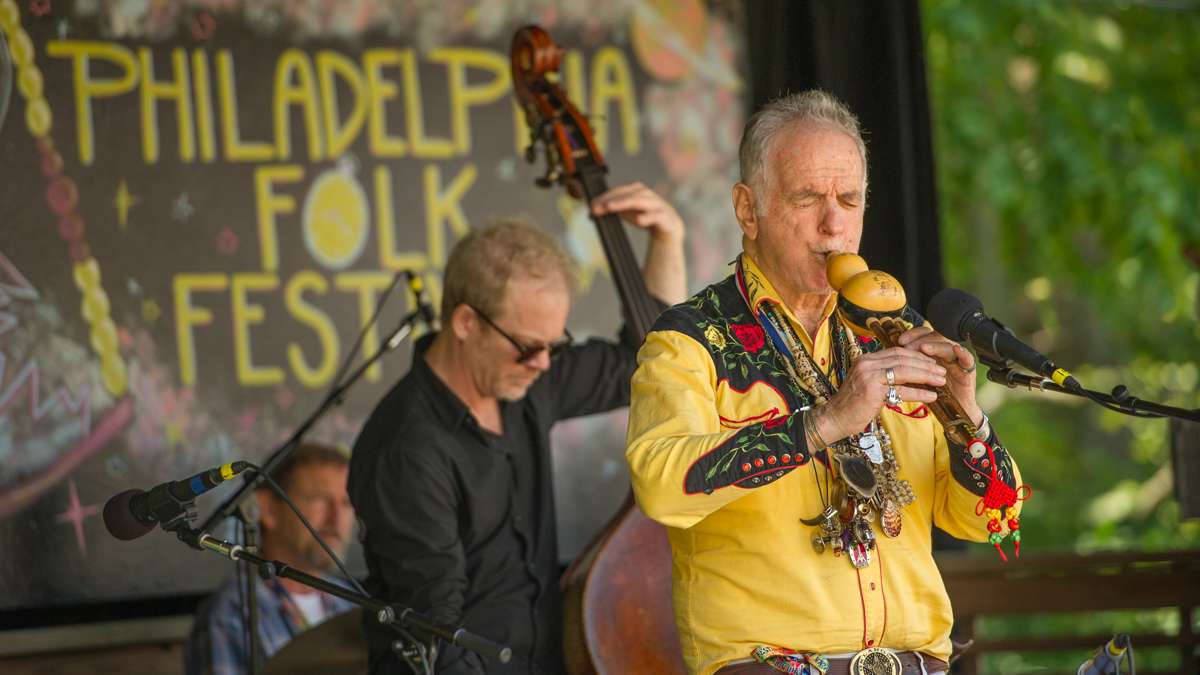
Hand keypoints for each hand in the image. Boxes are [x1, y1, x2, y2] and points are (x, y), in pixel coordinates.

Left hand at [591, 182, 684, 243]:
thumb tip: (592, 209)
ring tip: (610, 207)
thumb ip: (613, 208)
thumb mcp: (628, 212)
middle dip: (612, 200)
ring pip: (641, 201)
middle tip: (597, 207)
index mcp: (637, 191)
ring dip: (624, 203)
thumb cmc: (646, 216)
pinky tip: (639, 220)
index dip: (605, 196)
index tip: (591, 205)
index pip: (619, 191)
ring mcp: (657, 205)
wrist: (669, 227)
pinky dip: (647, 217)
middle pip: (628, 194)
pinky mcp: (665, 217)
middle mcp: (647, 195)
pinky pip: (657, 216)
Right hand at [812, 345, 945, 442]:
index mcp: (866, 359)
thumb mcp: (868, 384)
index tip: (932, 363)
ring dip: (926, 375)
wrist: (834, 419)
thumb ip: (884, 376)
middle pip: (903, 358)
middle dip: (926, 364)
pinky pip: (901, 389)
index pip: (897, 351)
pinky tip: (931, 396)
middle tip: (941, 370)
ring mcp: (868, 375)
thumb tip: (908, 375)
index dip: (917, 356)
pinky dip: (919, 392)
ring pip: (904, 370)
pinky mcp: (872, 390)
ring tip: (941, 381)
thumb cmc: (852, 405)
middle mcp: (866, 363)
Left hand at [896, 325, 982, 425]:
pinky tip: (956, 350)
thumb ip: (906, 369)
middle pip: (936, 337)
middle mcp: (945, 354)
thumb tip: (887, 359)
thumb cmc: (933, 395)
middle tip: (909, 344)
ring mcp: (957, 361)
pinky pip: (968, 359)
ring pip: (949, 346)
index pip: (924, 335)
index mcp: (932, 353)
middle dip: (921, 339)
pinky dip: (963, 353)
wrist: (954, 413)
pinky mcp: (968, 371)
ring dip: (937, 346)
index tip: (900, 340)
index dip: (913, 335)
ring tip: (925, 348)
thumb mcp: (915, 381)